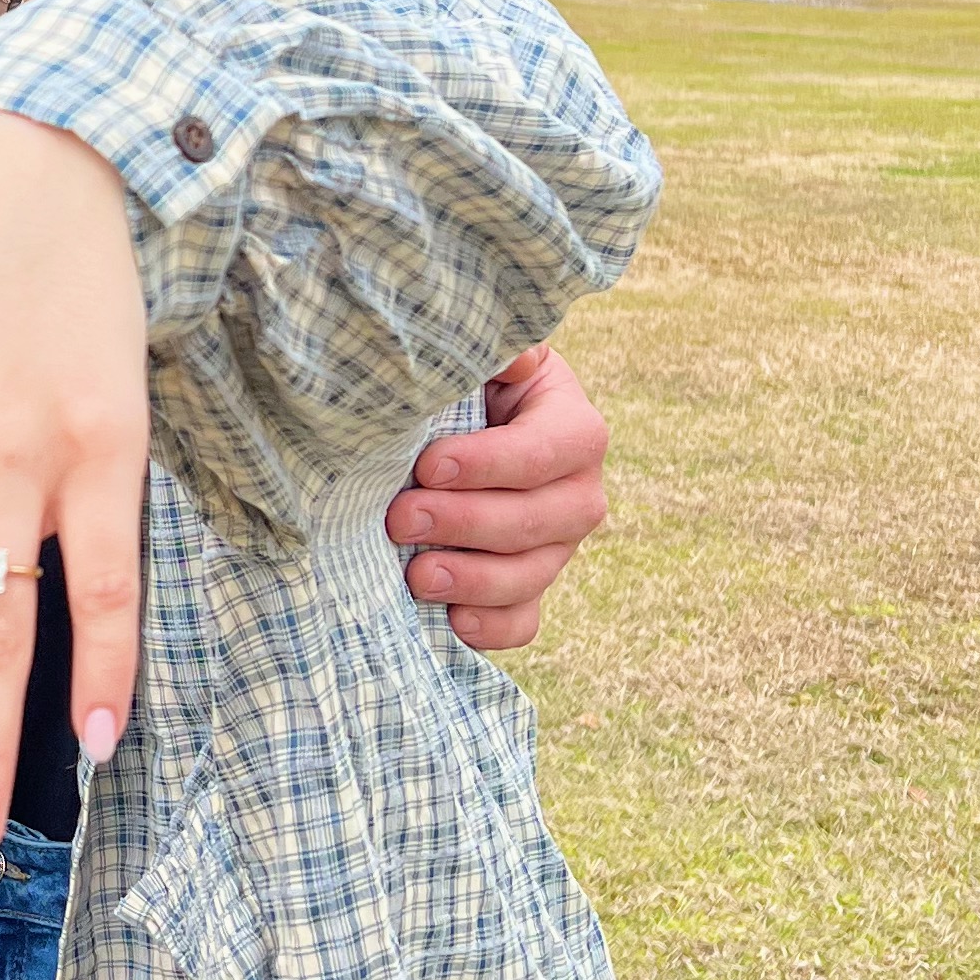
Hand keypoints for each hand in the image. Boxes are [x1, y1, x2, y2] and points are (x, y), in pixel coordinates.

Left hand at [385, 342, 608, 652]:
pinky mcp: (529, 588)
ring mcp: (557, 547)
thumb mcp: (482, 359)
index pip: (545, 452)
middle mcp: (578, 493)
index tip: (428, 466)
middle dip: (467, 523)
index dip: (489, 464)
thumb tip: (512, 358)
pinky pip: (523, 621)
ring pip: (532, 575)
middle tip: (400, 519)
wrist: (456, 429)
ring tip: (416, 575)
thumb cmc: (469, 386)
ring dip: (473, 580)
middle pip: (539, 520)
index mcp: (575, 429)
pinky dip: (490, 627)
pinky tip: (452, 619)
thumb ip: (495, 352)